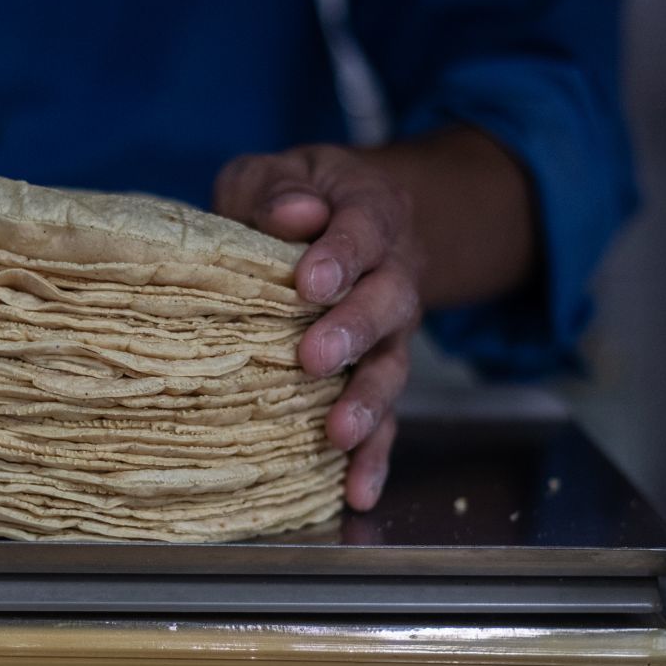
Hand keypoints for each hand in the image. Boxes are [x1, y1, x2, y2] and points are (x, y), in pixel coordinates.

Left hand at [213, 145, 423, 510]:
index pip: (362, 230)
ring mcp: (391, 331)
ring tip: (339, 434)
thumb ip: (275, 189)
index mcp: (368, 215)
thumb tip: (295, 213)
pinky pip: (387, 418)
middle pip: (388, 303)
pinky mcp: (377, 374)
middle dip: (354, 331)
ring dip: (369, 402)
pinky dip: (376, 456)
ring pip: (392, 366)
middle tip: (315, 357)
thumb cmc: (296, 198)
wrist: (349, 216)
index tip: (309, 279)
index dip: (340, 255)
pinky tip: (357, 493)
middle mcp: (392, 275)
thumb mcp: (274, 173)